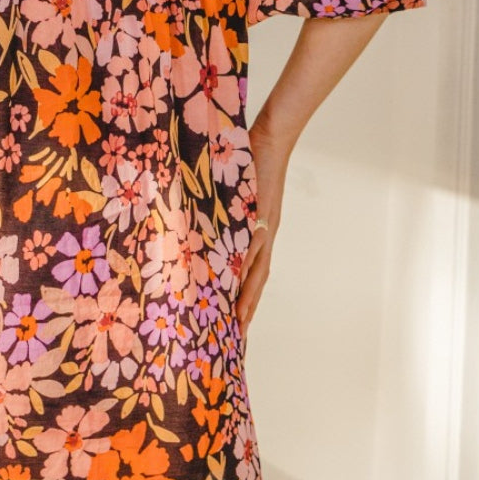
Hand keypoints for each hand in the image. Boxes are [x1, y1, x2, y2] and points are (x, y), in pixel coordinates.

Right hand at [236, 117, 289, 343]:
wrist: (272, 138)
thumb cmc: (251, 160)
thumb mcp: (237, 194)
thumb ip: (227, 212)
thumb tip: (206, 225)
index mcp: (260, 233)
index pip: (253, 275)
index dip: (246, 302)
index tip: (236, 327)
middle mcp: (265, 235)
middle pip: (257, 282)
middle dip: (247, 311)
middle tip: (237, 341)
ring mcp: (264, 226)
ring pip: (256, 271)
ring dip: (247, 299)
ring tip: (236, 323)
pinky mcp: (260, 214)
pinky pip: (250, 245)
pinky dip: (244, 267)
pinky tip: (234, 284)